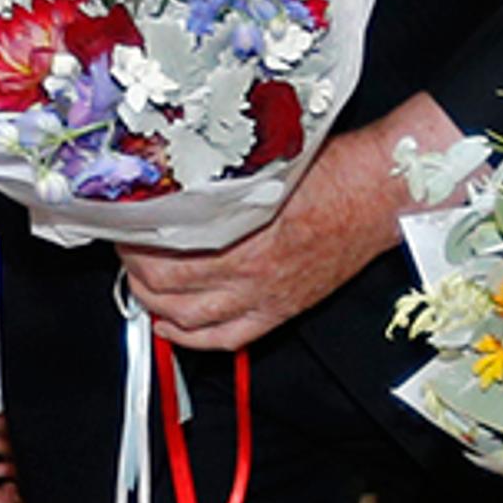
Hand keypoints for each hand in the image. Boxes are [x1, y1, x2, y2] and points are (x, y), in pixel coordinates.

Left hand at [118, 97, 448, 351]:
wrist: (378, 193)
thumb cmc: (329, 171)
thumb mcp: (261, 163)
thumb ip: (216, 178)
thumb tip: (171, 174)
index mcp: (240, 231)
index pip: (162, 252)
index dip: (133, 242)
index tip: (124, 226)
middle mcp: (249, 272)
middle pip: (167, 290)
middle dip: (136, 272)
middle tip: (127, 252)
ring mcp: (265, 297)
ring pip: (189, 321)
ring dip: (156, 306)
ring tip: (142, 285)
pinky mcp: (281, 310)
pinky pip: (226, 339)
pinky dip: (191, 337)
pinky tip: (172, 326)